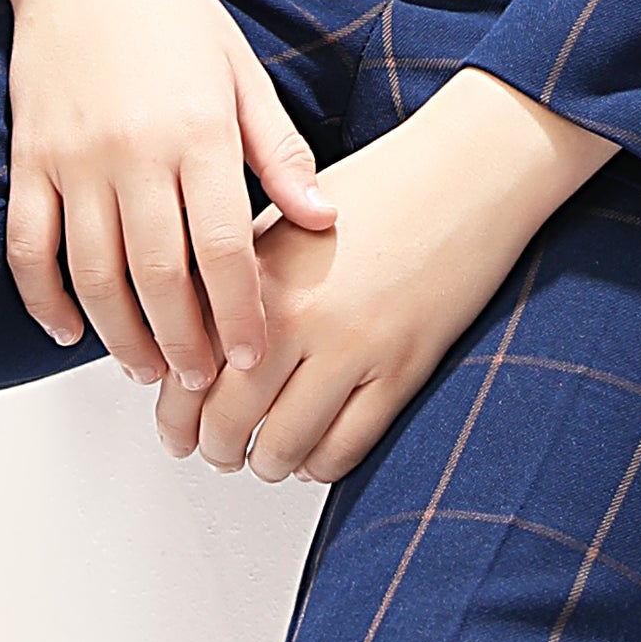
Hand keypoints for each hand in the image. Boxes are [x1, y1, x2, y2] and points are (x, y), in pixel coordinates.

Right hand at [0, 0, 335, 396]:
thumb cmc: (174, 17)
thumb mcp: (243, 74)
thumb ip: (279, 153)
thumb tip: (325, 220)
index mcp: (197, 133)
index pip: (224, 247)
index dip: (240, 312)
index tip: (252, 356)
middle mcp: (133, 151)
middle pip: (159, 275)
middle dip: (185, 341)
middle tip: (201, 381)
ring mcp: (73, 158)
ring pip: (93, 273)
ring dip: (120, 334)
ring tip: (147, 367)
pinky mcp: (27, 158)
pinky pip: (29, 246)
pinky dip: (45, 299)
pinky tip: (71, 330)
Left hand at [161, 68, 617, 488]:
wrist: (465, 174)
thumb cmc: (380, 192)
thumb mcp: (288, 226)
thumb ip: (240, 284)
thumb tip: (195, 347)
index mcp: (259, 275)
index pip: (191, 368)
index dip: (175, 415)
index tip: (175, 430)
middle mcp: (300, 316)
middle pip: (229, 419)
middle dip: (215, 450)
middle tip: (215, 453)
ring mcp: (353, 349)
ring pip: (284, 447)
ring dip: (266, 466)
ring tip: (264, 460)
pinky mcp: (402, 371)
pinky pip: (345, 449)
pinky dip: (320, 466)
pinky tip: (314, 455)